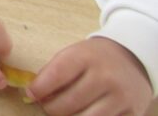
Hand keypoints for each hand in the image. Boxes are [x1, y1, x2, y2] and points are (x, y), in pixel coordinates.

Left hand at [27, 37, 151, 114]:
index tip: (31, 94)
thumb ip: (54, 72)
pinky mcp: (132, 113)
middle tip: (46, 105)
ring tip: (63, 111)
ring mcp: (120, 97)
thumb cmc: (94, 58)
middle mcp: (105, 77)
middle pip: (68, 103)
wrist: (131, 58)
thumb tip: (34, 94)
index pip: (56, 75)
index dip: (39, 88)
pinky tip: (82, 114)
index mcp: (86, 57)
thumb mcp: (73, 54)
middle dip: (50, 107)